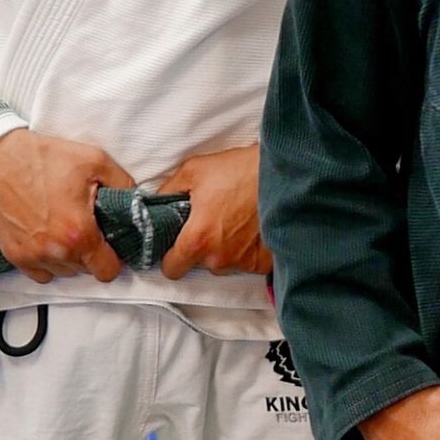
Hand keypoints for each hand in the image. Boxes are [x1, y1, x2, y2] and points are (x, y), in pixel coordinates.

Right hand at [0, 128, 133, 282]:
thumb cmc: (44, 158)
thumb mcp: (96, 161)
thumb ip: (124, 185)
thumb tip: (136, 202)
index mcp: (79, 233)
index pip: (108, 271)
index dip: (115, 257)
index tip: (112, 243)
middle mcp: (55, 251)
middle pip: (86, 271)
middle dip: (92, 253)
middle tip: (88, 227)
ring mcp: (31, 256)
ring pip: (64, 273)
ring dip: (70, 258)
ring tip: (66, 229)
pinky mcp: (13, 255)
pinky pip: (40, 273)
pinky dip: (48, 262)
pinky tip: (49, 238)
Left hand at [157, 145, 271, 278]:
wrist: (283, 173)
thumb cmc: (240, 170)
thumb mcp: (193, 170)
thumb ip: (168, 191)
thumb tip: (157, 203)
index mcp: (197, 239)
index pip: (171, 269)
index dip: (171, 257)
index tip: (177, 246)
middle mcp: (219, 258)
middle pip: (201, 264)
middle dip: (204, 247)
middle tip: (214, 220)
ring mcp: (244, 262)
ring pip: (226, 263)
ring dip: (228, 248)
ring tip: (237, 220)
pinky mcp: (265, 262)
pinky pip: (250, 262)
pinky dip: (250, 250)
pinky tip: (254, 229)